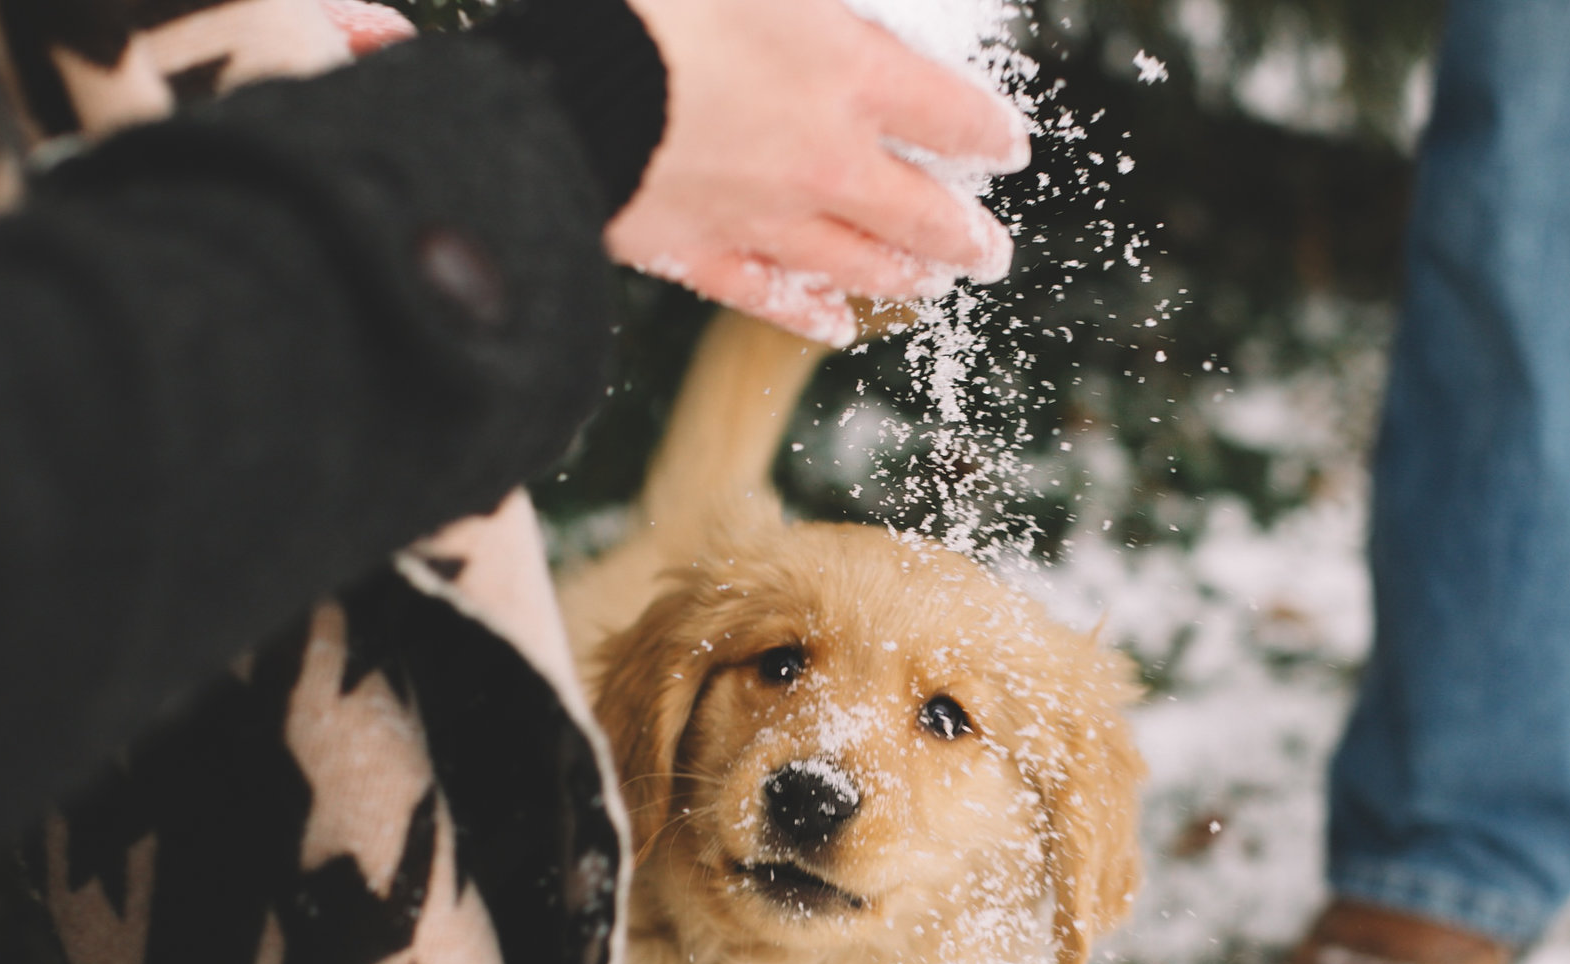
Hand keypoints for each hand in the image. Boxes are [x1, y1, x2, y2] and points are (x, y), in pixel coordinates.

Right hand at [608, 0, 1029, 344]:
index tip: (1007, 148)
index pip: (951, 114)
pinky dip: (811, 314)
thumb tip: (836, 9)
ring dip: (905, 276)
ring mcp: (768, 219)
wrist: (562, 85)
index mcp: (849, 73)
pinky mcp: (701, 255)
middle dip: (965, 234)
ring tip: (929, 284)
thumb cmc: (653, 0)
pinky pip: (773, 295)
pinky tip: (835, 326)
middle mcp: (827, 160)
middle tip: (990, 252)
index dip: (988, 133)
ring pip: (861, 264)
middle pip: (922, 212)